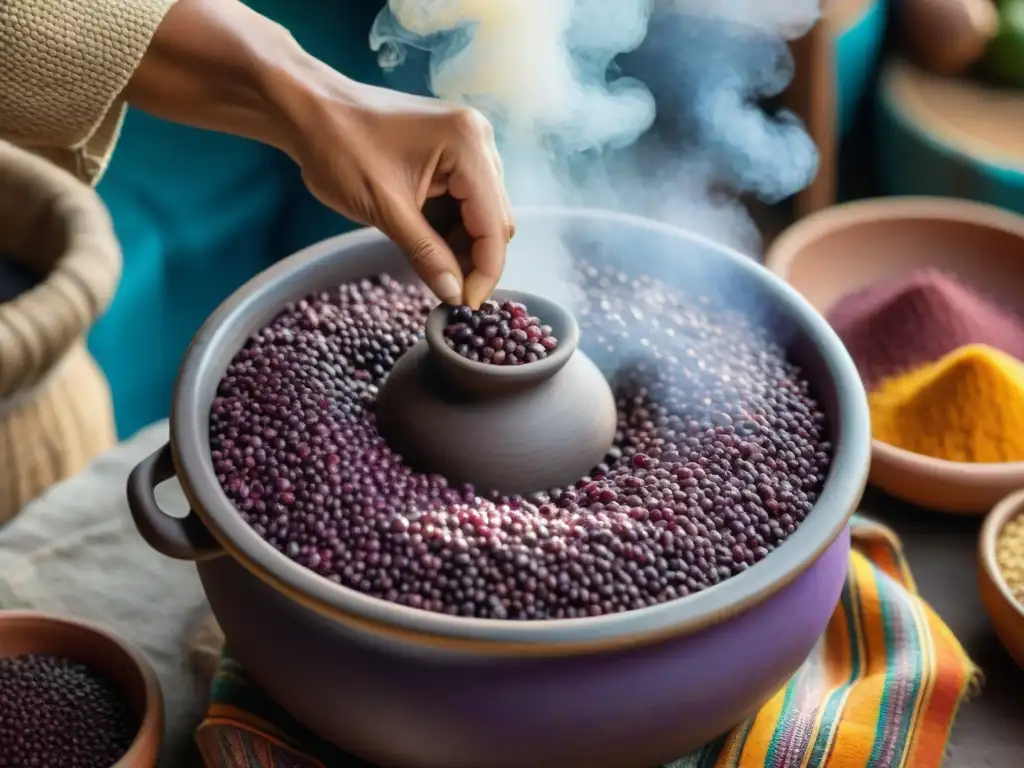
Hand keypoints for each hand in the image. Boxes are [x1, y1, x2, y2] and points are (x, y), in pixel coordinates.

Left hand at [124, 0, 513, 307]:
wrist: (308, 109)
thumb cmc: (339, 147)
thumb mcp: (385, 210)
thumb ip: (426, 255)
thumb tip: (454, 295)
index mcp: (468, 146)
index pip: (494, 224)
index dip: (485, 270)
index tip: (465, 304)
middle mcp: (478, 140)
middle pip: (494, 219)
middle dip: (475, 260)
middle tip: (449, 293)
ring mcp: (467, 144)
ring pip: (482, 213)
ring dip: (463, 246)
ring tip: (436, 270)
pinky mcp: (452, 152)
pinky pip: (465, 201)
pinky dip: (452, 228)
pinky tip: (431, 246)